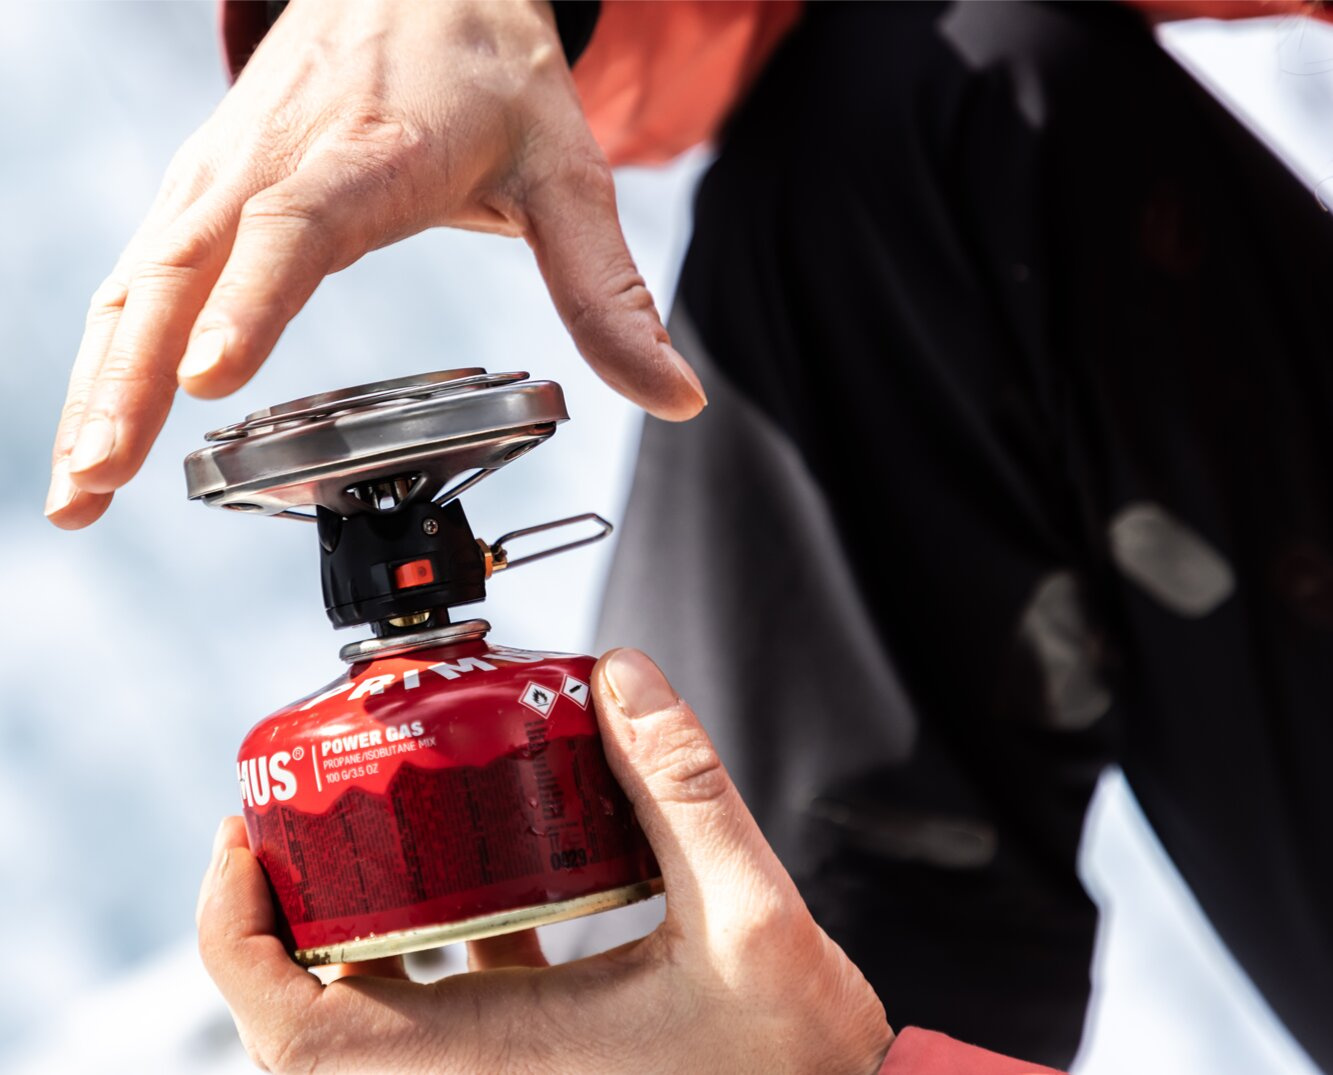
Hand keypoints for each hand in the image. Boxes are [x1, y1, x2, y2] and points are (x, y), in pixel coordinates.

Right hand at [47, 0, 704, 529]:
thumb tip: (674, 398)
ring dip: (101, 382)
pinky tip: (95, 422)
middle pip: (185, 267)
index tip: (212, 381)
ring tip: (76, 485)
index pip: (295, 227)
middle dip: (134, 381)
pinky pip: (140, 274)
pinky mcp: (204, 187)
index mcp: (370, 154)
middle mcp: (275, 162)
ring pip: (143, 280)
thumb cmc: (488, 73)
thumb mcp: (567, 173)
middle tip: (99, 481)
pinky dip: (109, 351)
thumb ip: (608, 292)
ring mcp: (225, 173)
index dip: (250, 299)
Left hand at [197, 649, 892, 1073]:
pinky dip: (431, 941)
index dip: (238, 928)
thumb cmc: (798, 1066)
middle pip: (310, 1008)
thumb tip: (622, 674)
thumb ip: (684, 788)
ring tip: (384, 816)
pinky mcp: (532, 1069)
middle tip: (313, 798)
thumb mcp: (752, 917)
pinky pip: (439, 1008)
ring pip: (371, 1009)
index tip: (242, 831)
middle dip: (286, 901)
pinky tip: (488, 872)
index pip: (294, 1029)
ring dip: (356, 917)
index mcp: (488, 1066)